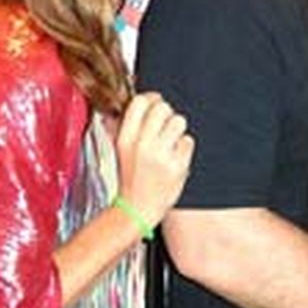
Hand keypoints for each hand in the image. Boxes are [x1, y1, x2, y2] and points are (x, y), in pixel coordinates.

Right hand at [115, 92, 193, 230]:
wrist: (137, 208)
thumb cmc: (131, 177)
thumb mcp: (119, 149)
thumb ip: (122, 124)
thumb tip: (134, 99)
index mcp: (125, 138)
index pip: (141, 102)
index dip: (152, 99)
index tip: (154, 106)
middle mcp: (142, 144)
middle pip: (164, 108)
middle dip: (167, 115)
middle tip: (163, 129)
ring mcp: (161, 155)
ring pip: (179, 121)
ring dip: (177, 131)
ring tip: (169, 144)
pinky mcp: (177, 165)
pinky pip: (188, 141)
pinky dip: (184, 148)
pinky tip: (174, 158)